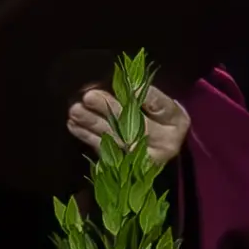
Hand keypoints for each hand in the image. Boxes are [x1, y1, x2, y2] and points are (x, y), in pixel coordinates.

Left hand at [68, 81, 190, 167]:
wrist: (160, 144)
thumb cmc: (157, 115)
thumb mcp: (158, 103)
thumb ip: (142, 94)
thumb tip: (123, 83)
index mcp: (175, 121)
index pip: (161, 107)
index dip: (147, 97)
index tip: (131, 87)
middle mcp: (164, 142)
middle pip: (135, 124)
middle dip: (110, 109)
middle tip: (89, 96)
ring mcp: (144, 157)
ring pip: (116, 138)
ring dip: (92, 123)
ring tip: (75, 110)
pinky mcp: (126, 166)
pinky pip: (104, 151)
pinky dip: (87, 136)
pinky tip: (74, 125)